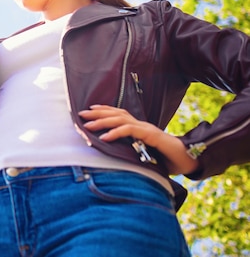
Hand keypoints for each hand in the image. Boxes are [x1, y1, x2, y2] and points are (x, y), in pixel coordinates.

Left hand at [79, 105, 198, 174]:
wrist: (190, 161)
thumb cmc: (166, 160)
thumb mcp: (143, 156)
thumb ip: (130, 153)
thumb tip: (113, 159)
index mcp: (139, 128)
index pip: (119, 114)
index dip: (104, 110)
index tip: (89, 111)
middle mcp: (141, 125)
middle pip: (116, 114)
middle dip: (97, 113)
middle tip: (80, 115)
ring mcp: (146, 129)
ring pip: (121, 120)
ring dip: (103, 121)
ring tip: (88, 125)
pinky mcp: (152, 136)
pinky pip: (131, 131)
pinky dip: (116, 133)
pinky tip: (105, 137)